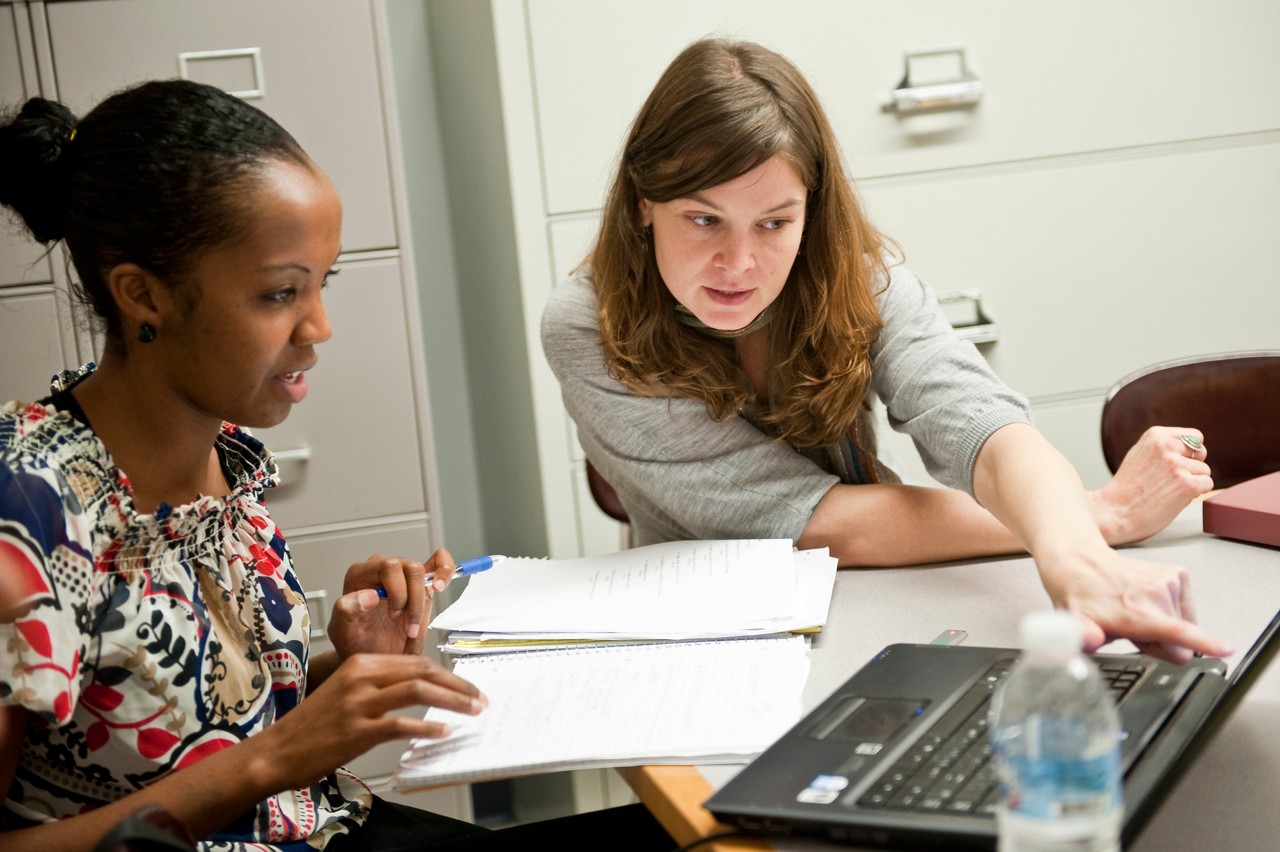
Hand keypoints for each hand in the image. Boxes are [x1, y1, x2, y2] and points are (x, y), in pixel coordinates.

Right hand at [255, 653, 485, 791]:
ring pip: (418, 691)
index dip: (448, 673)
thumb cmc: (313, 725)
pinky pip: (401, 725)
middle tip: (479, 698)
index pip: (416, 661)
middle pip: (422, 671)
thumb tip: (422, 687)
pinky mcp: (357, 731)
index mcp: (360, 663)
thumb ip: (379, 685)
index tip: (468, 686)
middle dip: (458, 684)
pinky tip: (443, 731)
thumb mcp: (346, 691)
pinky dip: (426, 727)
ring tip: (472, 711)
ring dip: (452, 701)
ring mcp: (359, 703)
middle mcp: (361, 676)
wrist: (277, 751)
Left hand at [328, 549, 460, 657]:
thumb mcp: (342, 632)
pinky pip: (436, 562)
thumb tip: (370, 595)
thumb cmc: (355, 643)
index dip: (397, 591)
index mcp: (360, 575)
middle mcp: (381, 571)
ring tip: (412, 625)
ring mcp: (401, 577)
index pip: (388, 566)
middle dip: (412, 601)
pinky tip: (440, 585)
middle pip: (409, 568)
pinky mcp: (419, 585)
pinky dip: (444, 569)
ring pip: (423, 572)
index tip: (395, 615)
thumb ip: (347, 610)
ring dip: (422, 602)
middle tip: (405, 626)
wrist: (370, 657)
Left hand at [1040, 548, 1231, 663]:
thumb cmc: (1081, 596)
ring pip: (1183, 625)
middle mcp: (1156, 595)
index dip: (1204, 644)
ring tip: (1133, 612)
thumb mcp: (1077, 626)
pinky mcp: (1177, 573)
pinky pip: (1185, 609)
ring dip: (1160, 625)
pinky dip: (1167, 610)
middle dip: (1157, 643)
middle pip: (1179, 642)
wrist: (1080, 562)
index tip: (1225, 649)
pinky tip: (1145, 602)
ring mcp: (1168, 582)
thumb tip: (1090, 639)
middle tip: (1129, 629)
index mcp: (1137, 613)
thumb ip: (1084, 638)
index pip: (1178, 632)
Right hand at [1090, 426, 1213, 544]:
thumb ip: (1162, 447)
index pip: (1194, 436)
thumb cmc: (1126, 489)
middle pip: (1201, 453)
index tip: (1176, 463)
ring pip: (1204, 471)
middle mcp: (1167, 446)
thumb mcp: (1139, 454)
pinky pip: (1207, 484)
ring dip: (1191, 482)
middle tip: (1170, 480)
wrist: (1114, 512)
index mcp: (1155, 435)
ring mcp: (1177, 465)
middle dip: (1191, 466)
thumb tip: (1191, 448)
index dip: (1189, 452)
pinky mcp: (1187, 484)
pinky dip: (1196, 493)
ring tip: (1167, 490)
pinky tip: (1175, 497)